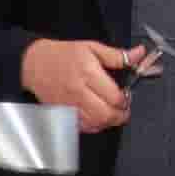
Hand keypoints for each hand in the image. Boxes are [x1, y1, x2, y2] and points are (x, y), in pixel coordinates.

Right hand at [19, 38, 138, 135]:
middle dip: (120, 115)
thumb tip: (140, 54)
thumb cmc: (63, 55)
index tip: (126, 95)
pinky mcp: (62, 113)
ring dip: (108, 122)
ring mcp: (69, 105)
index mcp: (88, 73)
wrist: (34, 63)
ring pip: (95, 124)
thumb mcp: (92, 48)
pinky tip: (97, 117)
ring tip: (111, 113)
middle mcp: (78, 91)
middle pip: (106, 114)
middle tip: (123, 109)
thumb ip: (118, 55)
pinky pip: (82, 127)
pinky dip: (93, 126)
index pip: (114, 96)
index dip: (126, 99)